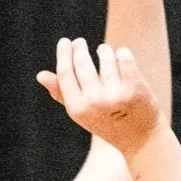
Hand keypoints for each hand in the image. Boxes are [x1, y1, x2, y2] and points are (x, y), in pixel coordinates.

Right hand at [37, 38, 163, 155]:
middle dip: (79, 48)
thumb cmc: (107, 122)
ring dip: (103, 50)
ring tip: (103, 51)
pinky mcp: (135, 88)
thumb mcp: (81, 112)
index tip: (65, 42)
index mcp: (78, 108)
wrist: (140, 138)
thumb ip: (61, 93)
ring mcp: (116, 95)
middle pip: (82, 62)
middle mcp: (95, 102)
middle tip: (80, 42)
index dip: (64, 54)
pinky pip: (124, 57)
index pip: (65, 72)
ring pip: (105, 56)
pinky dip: (121, 53)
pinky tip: (120, 55)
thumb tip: (40, 75)